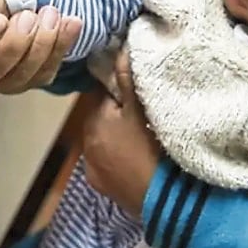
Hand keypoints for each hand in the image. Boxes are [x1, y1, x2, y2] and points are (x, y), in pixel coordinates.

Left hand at [81, 51, 161, 219]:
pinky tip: (140, 163)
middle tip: (148, 118)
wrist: (161, 199)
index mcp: (93, 122)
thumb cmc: (151, 149)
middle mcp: (86, 145)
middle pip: (105, 121)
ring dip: (121, 140)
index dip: (123, 93)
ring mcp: (93, 170)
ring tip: (147, 141)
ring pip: (108, 144)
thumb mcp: (140, 110)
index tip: (143, 95)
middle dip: (120, 117)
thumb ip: (127, 79)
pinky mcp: (104, 189)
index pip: (104, 97)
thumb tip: (121, 48)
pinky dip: (121, 162)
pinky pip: (112, 166)